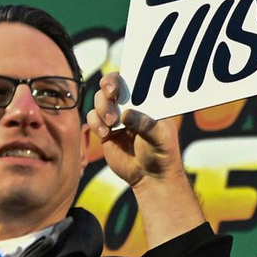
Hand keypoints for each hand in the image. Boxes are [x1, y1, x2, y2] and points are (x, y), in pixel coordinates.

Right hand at [87, 72, 181, 188]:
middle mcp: (130, 105)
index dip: (120, 79)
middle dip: (108, 89)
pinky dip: (95, 123)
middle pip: (111, 85)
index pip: (132, 80)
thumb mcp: (160, 138)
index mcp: (147, 101)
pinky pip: (93, 118)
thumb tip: (125, 115)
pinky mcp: (106, 131)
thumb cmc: (163, 154)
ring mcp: (116, 117)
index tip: (116, 89)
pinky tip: (106, 133)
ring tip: (112, 124)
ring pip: (99, 101)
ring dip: (102, 108)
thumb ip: (144, 125)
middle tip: (111, 96)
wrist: (151, 177)